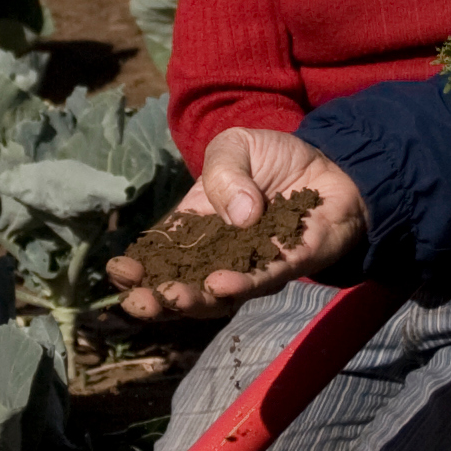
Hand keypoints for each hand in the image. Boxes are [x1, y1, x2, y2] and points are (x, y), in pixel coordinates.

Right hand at [105, 127, 367, 317]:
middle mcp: (220, 254)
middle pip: (184, 284)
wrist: (331, 163)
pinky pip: (265, 279)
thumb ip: (223, 173)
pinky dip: (244, 284)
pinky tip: (223, 286)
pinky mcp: (290, 265)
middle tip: (139, 303)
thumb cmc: (274, 159)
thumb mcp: (234, 148)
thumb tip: (236, 214)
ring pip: (220, 294)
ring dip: (196, 300)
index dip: (138, 267)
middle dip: (159, 298)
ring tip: (174, 298)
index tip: (120, 272)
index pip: (160, 253)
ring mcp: (253, 264)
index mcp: (196, 226)